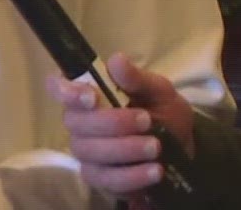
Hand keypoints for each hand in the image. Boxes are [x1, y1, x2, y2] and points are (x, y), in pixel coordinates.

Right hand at [51, 53, 194, 199]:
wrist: (181, 145)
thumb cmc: (161, 110)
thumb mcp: (158, 90)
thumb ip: (137, 78)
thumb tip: (116, 60)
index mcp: (89, 94)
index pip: (59, 87)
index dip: (67, 92)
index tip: (91, 97)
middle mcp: (80, 123)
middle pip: (76, 124)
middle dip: (112, 123)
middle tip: (146, 120)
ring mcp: (87, 153)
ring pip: (92, 153)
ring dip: (125, 150)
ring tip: (155, 147)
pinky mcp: (99, 179)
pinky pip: (107, 180)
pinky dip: (132, 176)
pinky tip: (154, 170)